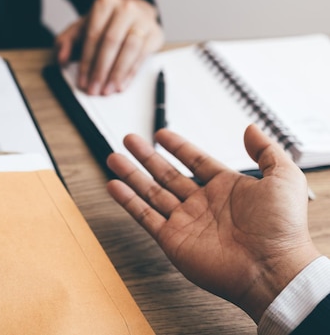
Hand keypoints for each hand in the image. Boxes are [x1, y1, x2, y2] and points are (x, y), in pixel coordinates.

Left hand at [56, 0, 163, 95]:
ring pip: (130, 49)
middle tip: (94, 89)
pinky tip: (121, 84)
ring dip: (117, 73)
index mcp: (105, 4)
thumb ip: (67, 41)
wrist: (133, 13)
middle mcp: (126, 8)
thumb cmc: (105, 23)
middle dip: (101, 70)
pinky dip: (131, 73)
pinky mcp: (155, 33)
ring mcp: (143, 20)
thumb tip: (61, 59)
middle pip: (111, 42)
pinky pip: (143, 56)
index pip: (93, 36)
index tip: (82, 81)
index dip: (86, 61)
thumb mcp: (81, 27)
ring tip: (108, 90)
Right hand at [106, 125, 319, 321]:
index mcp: (226, 188)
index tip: (161, 134)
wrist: (271, 269)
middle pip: (166, 173)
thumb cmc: (281, 229)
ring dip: (131, 174)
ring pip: (151, 191)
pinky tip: (115, 186)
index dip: (178, 146)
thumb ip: (266, 151)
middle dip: (146, 156)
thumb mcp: (284, 178)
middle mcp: (202, 203)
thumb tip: (251, 129)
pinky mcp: (172, 239)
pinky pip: (145, 216)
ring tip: (114, 157)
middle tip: (129, 140)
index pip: (195, 161)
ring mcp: (185, 221)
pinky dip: (128, 201)